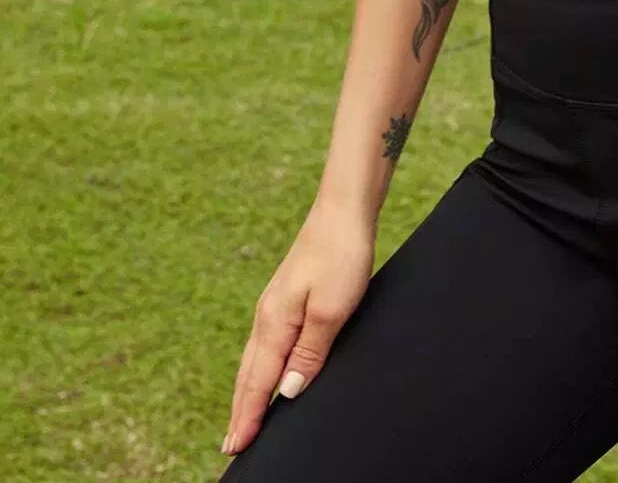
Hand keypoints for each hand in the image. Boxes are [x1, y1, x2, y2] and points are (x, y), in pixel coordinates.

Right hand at [222, 202, 376, 458]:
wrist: (343, 210)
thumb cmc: (340, 255)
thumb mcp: (331, 310)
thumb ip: (309, 353)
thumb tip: (288, 393)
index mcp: (274, 323)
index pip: (257, 383)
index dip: (247, 417)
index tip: (236, 448)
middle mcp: (268, 317)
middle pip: (249, 375)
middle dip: (240, 411)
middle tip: (231, 446)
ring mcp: (276, 306)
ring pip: (256, 360)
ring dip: (248, 391)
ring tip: (243, 419)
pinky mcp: (288, 298)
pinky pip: (268, 344)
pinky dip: (261, 368)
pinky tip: (268, 372)